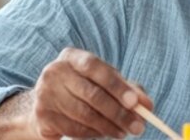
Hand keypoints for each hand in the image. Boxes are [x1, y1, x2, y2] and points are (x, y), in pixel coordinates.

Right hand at [27, 47, 154, 138]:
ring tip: (124, 133)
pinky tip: (104, 134)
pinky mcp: (42, 114)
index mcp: (73, 57)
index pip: (95, 67)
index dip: (116, 85)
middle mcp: (55, 71)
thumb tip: (147, 105)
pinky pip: (74, 128)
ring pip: (84, 114)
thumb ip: (130, 91)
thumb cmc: (84, 90)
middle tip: (138, 127)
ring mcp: (45, 93)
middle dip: (118, 113)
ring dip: (108, 127)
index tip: (135, 102)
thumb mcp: (107, 85)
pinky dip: (93, 134)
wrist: (48, 105)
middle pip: (91, 94)